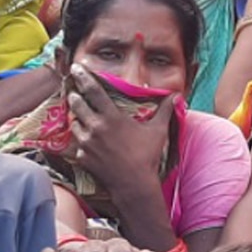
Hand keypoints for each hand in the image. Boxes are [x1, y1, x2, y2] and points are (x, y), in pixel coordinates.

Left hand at [64, 64, 177, 191]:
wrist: (134, 185)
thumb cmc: (147, 156)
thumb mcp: (158, 131)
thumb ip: (165, 110)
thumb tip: (176, 96)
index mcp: (112, 117)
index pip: (93, 90)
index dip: (84, 76)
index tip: (76, 67)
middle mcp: (95, 127)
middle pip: (77, 104)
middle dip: (75, 96)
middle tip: (75, 93)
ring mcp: (86, 143)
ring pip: (74, 124)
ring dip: (78, 120)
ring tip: (84, 120)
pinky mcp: (82, 158)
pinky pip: (77, 145)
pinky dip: (82, 143)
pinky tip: (90, 145)